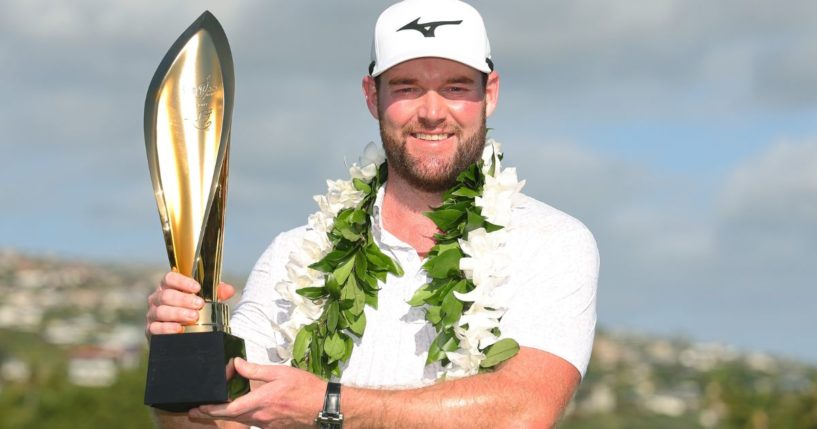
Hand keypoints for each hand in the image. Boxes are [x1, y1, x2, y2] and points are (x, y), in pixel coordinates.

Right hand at [145, 271, 235, 336]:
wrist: (182, 332)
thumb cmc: (193, 309)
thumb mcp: (206, 299)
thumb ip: (217, 292)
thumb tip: (229, 290)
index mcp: (168, 287)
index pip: (169, 278)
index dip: (182, 281)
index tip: (197, 288)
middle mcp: (157, 298)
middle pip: (166, 295)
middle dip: (184, 299)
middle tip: (199, 304)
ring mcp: (152, 314)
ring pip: (161, 311)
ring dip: (178, 313)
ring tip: (194, 316)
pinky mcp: (150, 330)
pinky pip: (155, 328)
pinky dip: (167, 328)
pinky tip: (179, 329)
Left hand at [190, 358, 324, 428]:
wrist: (323, 406)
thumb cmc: (305, 388)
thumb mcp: (280, 373)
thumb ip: (256, 369)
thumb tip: (236, 364)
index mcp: (261, 401)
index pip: (230, 409)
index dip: (212, 409)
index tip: (199, 406)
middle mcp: (261, 416)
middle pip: (230, 418)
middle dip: (210, 415)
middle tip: (195, 412)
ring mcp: (267, 424)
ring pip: (240, 420)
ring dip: (224, 416)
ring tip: (211, 411)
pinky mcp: (273, 426)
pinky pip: (252, 422)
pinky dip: (240, 417)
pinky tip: (239, 411)